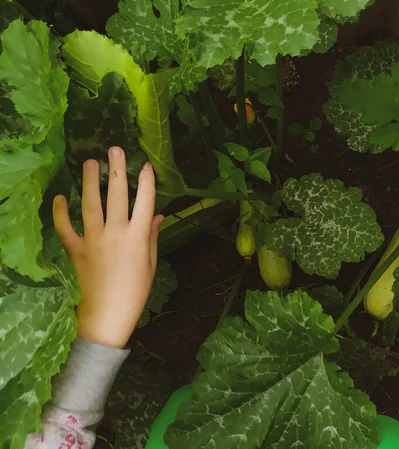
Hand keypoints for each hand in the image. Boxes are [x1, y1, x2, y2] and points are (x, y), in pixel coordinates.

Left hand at [53, 147, 162, 347]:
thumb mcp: (150, 264)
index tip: (146, 165)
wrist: (107, 315)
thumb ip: (151, 236)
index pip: (145, 201)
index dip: (146, 181)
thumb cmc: (135, 292)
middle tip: (114, 150)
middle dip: (116, 170)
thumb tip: (156, 215)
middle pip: (117, 195)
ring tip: (89, 163)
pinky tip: (60, 197)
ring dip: (89, 181)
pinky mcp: (76, 250)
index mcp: (138, 236)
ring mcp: (93, 239)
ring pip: (90, 204)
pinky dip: (60, 212)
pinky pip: (66, 227)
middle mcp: (116, 232)